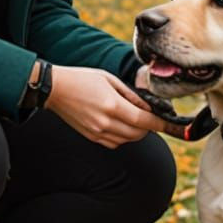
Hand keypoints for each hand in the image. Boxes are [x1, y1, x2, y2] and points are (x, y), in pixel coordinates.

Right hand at [45, 65, 168, 148]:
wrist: (56, 89)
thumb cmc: (82, 79)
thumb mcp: (110, 79)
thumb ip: (131, 95)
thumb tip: (147, 107)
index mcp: (112, 105)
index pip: (144, 121)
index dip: (159, 123)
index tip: (167, 122)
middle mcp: (105, 122)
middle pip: (138, 134)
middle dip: (148, 127)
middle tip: (149, 116)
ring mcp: (97, 132)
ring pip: (128, 140)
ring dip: (135, 132)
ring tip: (132, 117)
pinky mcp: (91, 137)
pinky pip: (115, 143)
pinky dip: (122, 136)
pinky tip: (118, 124)